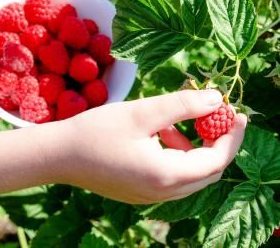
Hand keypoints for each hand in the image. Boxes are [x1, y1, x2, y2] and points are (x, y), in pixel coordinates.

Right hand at [62, 89, 246, 203]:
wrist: (58, 156)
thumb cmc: (95, 132)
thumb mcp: (142, 113)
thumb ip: (183, 105)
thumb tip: (218, 99)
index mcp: (165, 175)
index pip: (216, 160)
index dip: (231, 136)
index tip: (238, 113)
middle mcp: (161, 193)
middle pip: (206, 171)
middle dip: (215, 142)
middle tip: (211, 115)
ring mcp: (149, 196)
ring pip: (188, 173)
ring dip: (190, 147)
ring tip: (170, 123)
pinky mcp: (138, 192)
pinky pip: (169, 176)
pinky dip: (173, 156)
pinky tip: (154, 137)